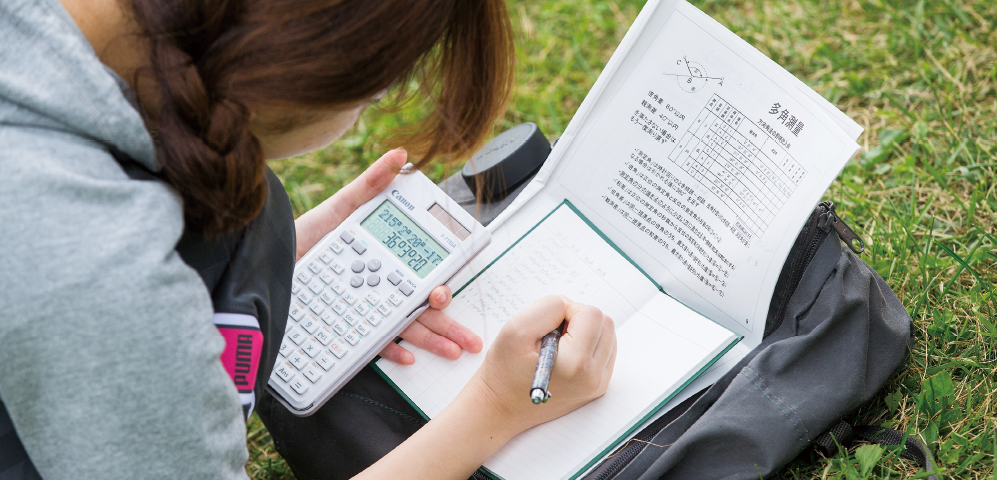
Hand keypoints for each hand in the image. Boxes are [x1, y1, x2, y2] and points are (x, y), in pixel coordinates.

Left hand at [293, 149, 481, 362]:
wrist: (262, 265)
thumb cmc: (301, 238)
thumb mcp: (337, 210)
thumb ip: (369, 185)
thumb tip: (399, 155)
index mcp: (383, 262)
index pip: (419, 276)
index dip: (438, 286)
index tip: (443, 292)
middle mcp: (378, 287)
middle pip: (420, 307)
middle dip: (448, 323)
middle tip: (467, 338)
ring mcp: (365, 309)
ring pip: (407, 327)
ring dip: (433, 341)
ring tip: (452, 351)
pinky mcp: (346, 328)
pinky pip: (375, 343)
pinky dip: (392, 350)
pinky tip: (407, 355)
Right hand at [466, 296, 616, 433]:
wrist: (500, 408)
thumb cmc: (503, 373)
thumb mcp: (516, 330)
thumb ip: (547, 308)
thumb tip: (569, 305)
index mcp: (575, 364)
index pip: (591, 314)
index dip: (567, 310)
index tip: (547, 326)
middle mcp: (593, 377)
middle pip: (605, 324)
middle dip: (579, 320)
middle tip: (552, 333)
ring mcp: (597, 384)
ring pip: (607, 336)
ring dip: (585, 331)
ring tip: (558, 345)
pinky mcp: (596, 387)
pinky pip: (604, 352)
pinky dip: (587, 345)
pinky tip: (565, 353)